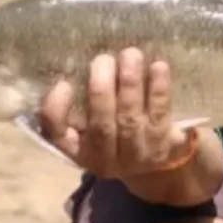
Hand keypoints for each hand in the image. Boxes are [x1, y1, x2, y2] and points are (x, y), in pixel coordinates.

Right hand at [39, 47, 192, 179]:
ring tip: (130, 54)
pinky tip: (158, 67)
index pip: (59, 136)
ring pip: (130, 118)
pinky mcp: (165, 144)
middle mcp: (105, 158)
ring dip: (130, 84)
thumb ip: (76, 104)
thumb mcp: (88, 128)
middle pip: (101, 125)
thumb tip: (70, 71)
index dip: (57, 112)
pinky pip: (160, 115)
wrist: (153, 168)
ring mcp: (137, 154)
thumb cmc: (113, 134)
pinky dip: (158, 90)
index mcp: (79, 151)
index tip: (63, 84)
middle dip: (101, 90)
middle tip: (103, 59)